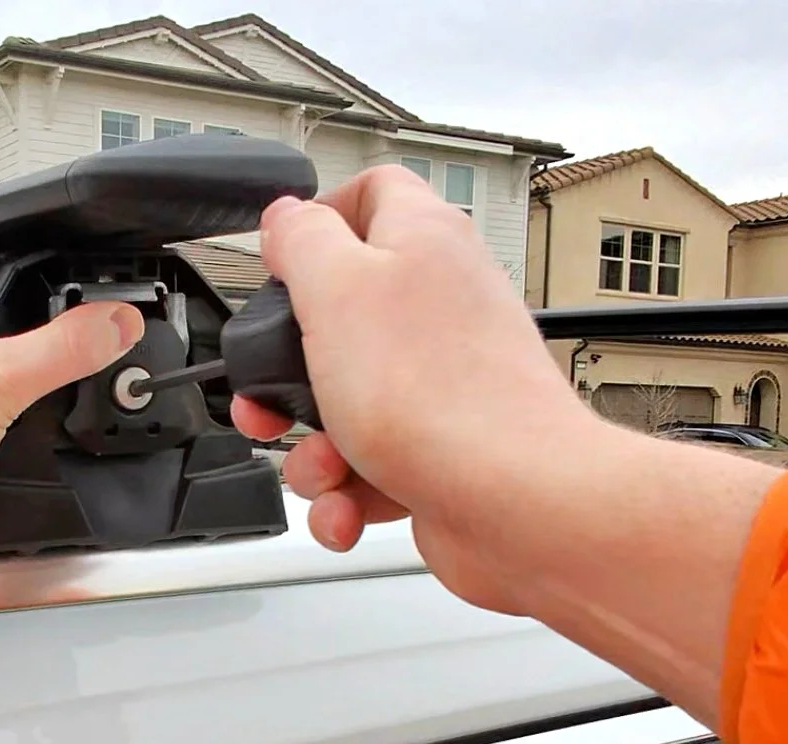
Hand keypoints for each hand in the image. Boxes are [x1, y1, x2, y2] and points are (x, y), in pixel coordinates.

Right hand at [232, 166, 605, 613]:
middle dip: (287, 375)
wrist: (516, 503)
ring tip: (329, 467)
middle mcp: (438, 307)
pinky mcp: (439, 448)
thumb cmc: (441, 397)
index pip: (370, 194)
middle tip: (271, 400)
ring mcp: (441, 382)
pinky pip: (367, 466)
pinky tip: (349, 505)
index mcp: (422, 244)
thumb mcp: (338, 290)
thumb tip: (285, 216)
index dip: (318, 221)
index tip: (281, 268)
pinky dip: (347, 493)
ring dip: (314, 451)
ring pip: (343, 406)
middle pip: (336, 320)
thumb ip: (302, 240)